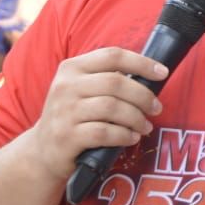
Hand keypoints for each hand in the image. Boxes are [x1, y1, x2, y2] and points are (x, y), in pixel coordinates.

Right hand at [19, 47, 167, 181]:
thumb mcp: (80, 89)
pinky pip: (104, 132)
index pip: (112, 55)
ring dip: (136, 118)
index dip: (141, 62)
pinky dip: (124, 135)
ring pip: (112, 107)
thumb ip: (106, 79)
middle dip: (143, 95)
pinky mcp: (66, 136)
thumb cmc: (71, 115)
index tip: (162, 73)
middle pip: (116, 82)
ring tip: (146, 126)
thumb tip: (149, 76)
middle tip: (156, 108)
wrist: (42, 149)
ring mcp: (64, 111)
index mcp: (72, 67)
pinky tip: (131, 137)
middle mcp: (66, 86)